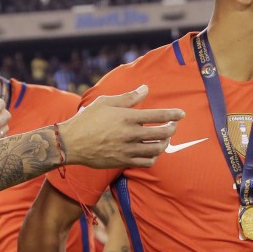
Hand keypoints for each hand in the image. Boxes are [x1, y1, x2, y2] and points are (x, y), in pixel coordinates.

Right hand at [59, 85, 184, 168]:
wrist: (70, 143)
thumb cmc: (87, 120)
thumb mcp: (105, 103)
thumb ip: (128, 97)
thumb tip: (145, 88)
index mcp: (126, 117)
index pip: (158, 115)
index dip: (173, 114)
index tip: (181, 114)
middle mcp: (129, 134)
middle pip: (162, 133)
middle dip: (172, 128)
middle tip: (173, 126)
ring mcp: (127, 149)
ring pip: (157, 149)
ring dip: (164, 143)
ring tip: (164, 139)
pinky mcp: (123, 162)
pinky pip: (146, 163)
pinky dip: (154, 157)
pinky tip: (152, 152)